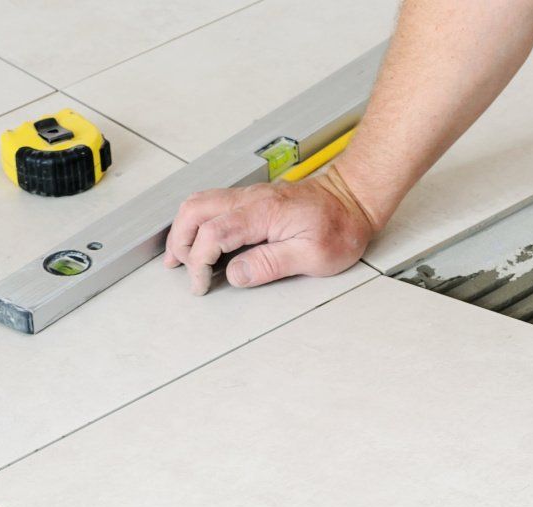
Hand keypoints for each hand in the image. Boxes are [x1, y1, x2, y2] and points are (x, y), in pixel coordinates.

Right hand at [162, 166, 377, 294]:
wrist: (353, 199)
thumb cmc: (340, 227)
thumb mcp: (313, 257)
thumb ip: (270, 265)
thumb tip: (235, 274)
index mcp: (263, 212)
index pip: (214, 233)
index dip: (200, 262)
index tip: (202, 284)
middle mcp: (251, 198)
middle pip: (195, 211)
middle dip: (181, 241)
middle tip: (181, 269)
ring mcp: (249, 195)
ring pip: (199, 202)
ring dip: (184, 229)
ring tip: (179, 256)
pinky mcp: (251, 199)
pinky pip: (212, 203)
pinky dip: (196, 221)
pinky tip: (197, 239)